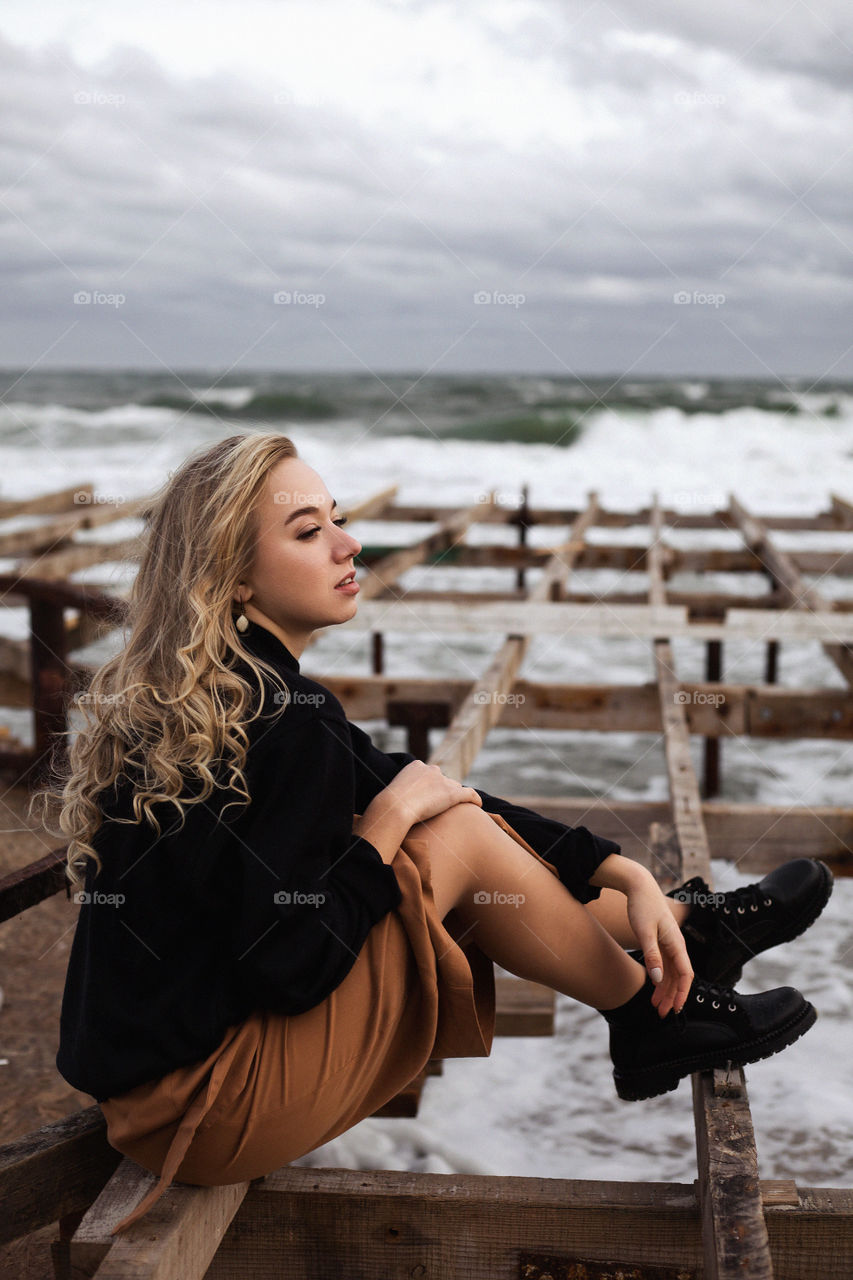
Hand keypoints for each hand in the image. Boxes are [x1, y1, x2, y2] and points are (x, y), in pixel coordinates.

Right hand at [379, 760, 482, 827]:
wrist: (395, 807)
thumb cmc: (388, 806)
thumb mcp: (391, 793)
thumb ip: (400, 793)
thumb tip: (396, 802)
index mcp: (416, 766)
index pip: (429, 775)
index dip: (430, 788)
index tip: (426, 799)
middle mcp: (431, 769)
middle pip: (443, 780)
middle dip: (441, 792)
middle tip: (436, 808)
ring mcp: (442, 781)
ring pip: (454, 788)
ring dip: (453, 798)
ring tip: (453, 810)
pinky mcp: (452, 793)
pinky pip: (469, 794)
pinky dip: (475, 799)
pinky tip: (479, 805)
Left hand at [624, 875, 693, 1017]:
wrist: (639, 886)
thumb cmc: (642, 906)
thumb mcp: (644, 932)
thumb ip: (652, 955)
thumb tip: (658, 979)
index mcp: (676, 943)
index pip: (686, 974)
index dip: (683, 993)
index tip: (677, 1008)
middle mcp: (676, 946)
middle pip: (678, 977)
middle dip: (672, 996)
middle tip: (662, 1013)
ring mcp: (669, 944)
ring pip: (671, 973)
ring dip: (665, 990)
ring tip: (656, 1006)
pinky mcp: (661, 942)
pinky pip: (664, 965)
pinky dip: (660, 978)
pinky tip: (653, 987)